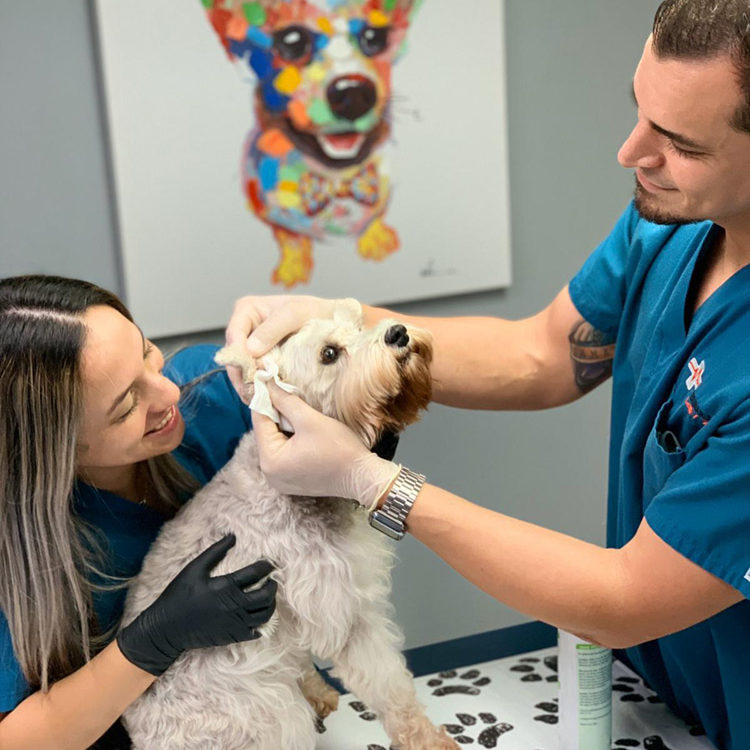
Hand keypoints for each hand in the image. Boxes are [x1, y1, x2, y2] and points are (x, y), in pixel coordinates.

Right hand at [117, 534, 276, 675]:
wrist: (166, 629)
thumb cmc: (178, 595)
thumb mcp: (194, 569)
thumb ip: (215, 552)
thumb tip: (232, 536)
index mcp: (225, 586)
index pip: (255, 573)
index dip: (266, 566)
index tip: (268, 564)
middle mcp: (234, 606)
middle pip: (266, 596)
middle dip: (272, 586)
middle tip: (271, 580)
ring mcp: (234, 623)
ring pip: (265, 615)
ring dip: (271, 604)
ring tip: (267, 597)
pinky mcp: (232, 637)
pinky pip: (256, 632)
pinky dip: (261, 624)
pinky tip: (258, 616)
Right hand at [224, 295, 361, 398]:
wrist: (334, 323)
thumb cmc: (316, 312)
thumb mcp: (296, 314)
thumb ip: (273, 329)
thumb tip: (250, 350)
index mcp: (247, 310)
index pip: (234, 335)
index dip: (238, 356)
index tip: (250, 373)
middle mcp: (246, 328)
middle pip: (234, 355)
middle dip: (242, 375)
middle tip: (252, 393)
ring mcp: (253, 346)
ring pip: (242, 369)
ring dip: (249, 385)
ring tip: (259, 399)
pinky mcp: (263, 361)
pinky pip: (255, 375)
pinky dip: (259, 386)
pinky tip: (266, 397)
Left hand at [251, 382, 399, 509]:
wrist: (362, 476)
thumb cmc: (339, 449)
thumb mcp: (310, 420)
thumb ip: (286, 401)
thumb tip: (268, 384)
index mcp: (270, 460)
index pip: (259, 421)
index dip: (265, 398)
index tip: (267, 379)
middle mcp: (269, 473)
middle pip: (266, 433)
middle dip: (276, 412)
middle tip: (286, 391)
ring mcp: (279, 479)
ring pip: (276, 441)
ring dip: (284, 425)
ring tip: (298, 410)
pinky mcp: (291, 480)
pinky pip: (284, 452)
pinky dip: (290, 438)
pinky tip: (303, 429)